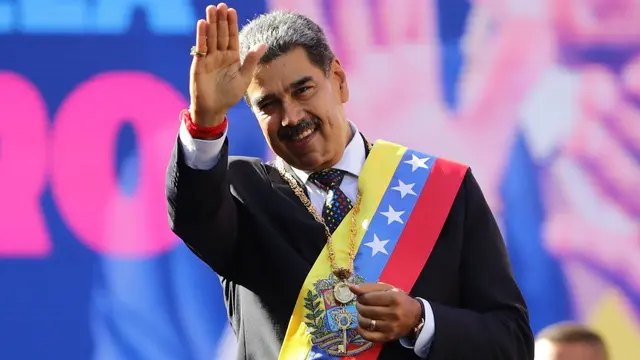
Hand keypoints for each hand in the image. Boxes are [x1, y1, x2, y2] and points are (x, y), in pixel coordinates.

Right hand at [189, 3, 266, 126]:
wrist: (214, 109)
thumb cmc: (230, 95)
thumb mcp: (244, 77)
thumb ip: (252, 60)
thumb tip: (264, 44)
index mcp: (232, 57)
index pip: (232, 37)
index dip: (232, 24)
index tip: (231, 11)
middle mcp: (220, 55)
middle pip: (221, 34)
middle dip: (221, 20)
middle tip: (221, 5)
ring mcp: (209, 58)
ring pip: (211, 37)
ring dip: (211, 23)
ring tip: (211, 9)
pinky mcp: (199, 64)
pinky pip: (201, 47)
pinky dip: (202, 36)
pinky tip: (203, 24)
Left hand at [348, 282, 422, 342]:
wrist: (415, 317)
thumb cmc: (399, 300)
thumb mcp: (387, 289)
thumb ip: (369, 288)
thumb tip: (351, 287)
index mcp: (394, 298)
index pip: (367, 298)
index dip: (361, 297)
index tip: (363, 297)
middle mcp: (393, 313)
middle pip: (365, 310)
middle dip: (359, 306)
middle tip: (362, 305)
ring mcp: (391, 327)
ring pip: (365, 322)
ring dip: (360, 317)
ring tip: (363, 314)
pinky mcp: (388, 337)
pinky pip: (368, 336)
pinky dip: (361, 330)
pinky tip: (361, 325)